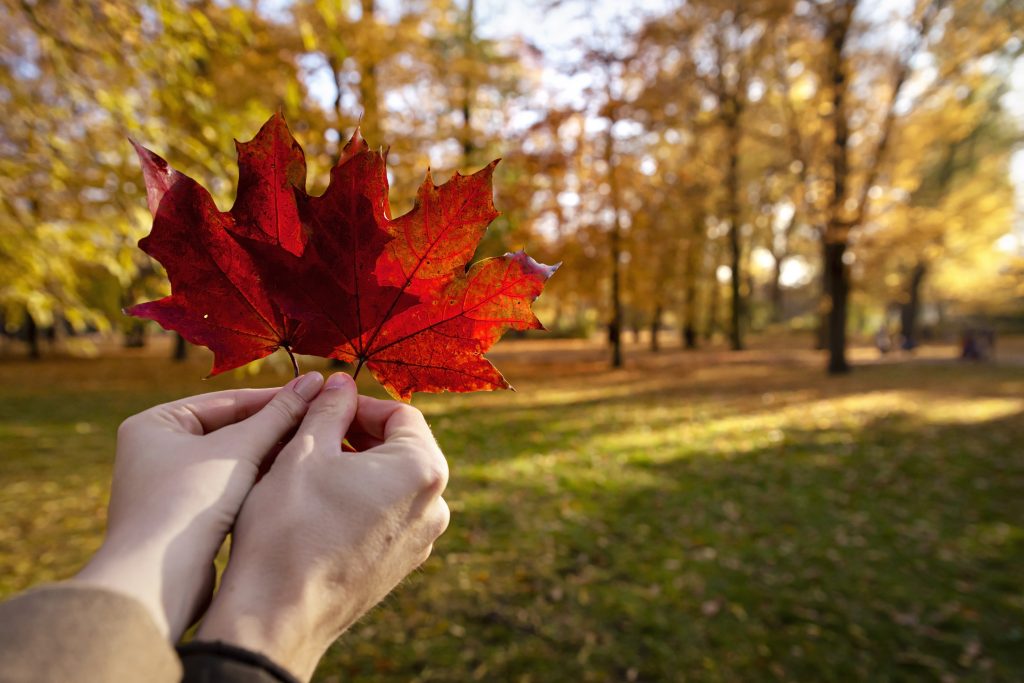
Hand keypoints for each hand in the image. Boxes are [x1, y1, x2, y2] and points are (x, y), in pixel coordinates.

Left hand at [74, 372, 326, 638]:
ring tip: (314, 449)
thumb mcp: (239, 449)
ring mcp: (170, 487)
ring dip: (270, 457)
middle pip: (230, 429)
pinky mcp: (187, 519)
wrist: (155, 583)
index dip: (275, 398)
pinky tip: (291, 480)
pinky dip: (258, 484)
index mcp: (155, 424)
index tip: (318, 393)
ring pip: (233, 462)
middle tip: (321, 420)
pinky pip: (230, 490)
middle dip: (275, 429)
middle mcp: (156, 452)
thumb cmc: (186, 504)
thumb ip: (279, 414)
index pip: (227, 401)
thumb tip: (316, 380)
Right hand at [196, 373, 449, 681]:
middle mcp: (435, 505)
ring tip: (312, 466)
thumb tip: (339, 382)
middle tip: (315, 432)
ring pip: (394, 483)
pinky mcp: (401, 565)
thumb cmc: (290, 527)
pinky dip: (361, 499)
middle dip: (359, 434)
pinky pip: (388, 516)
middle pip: (403, 448)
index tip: (324, 405)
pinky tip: (320, 502)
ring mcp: (421, 540)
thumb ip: (329, 409)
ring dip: (358, 466)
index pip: (400, 414)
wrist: (278, 615)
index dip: (359, 402)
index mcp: (422, 469)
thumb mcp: (304, 451)